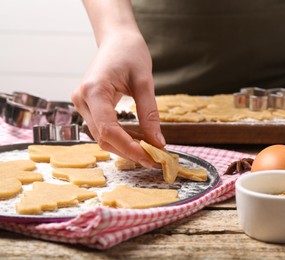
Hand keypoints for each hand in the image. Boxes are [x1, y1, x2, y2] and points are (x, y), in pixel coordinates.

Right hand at [72, 32, 164, 167]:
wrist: (117, 40)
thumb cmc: (130, 53)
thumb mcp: (144, 82)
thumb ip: (149, 113)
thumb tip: (158, 142)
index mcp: (94, 90)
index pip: (108, 130)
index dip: (129, 147)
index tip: (150, 157)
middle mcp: (82, 99)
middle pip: (103, 138)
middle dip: (129, 151)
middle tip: (154, 159)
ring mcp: (82, 103)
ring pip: (101, 137)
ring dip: (124, 147)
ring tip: (148, 151)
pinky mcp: (88, 106)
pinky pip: (102, 128)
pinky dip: (120, 137)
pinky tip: (137, 140)